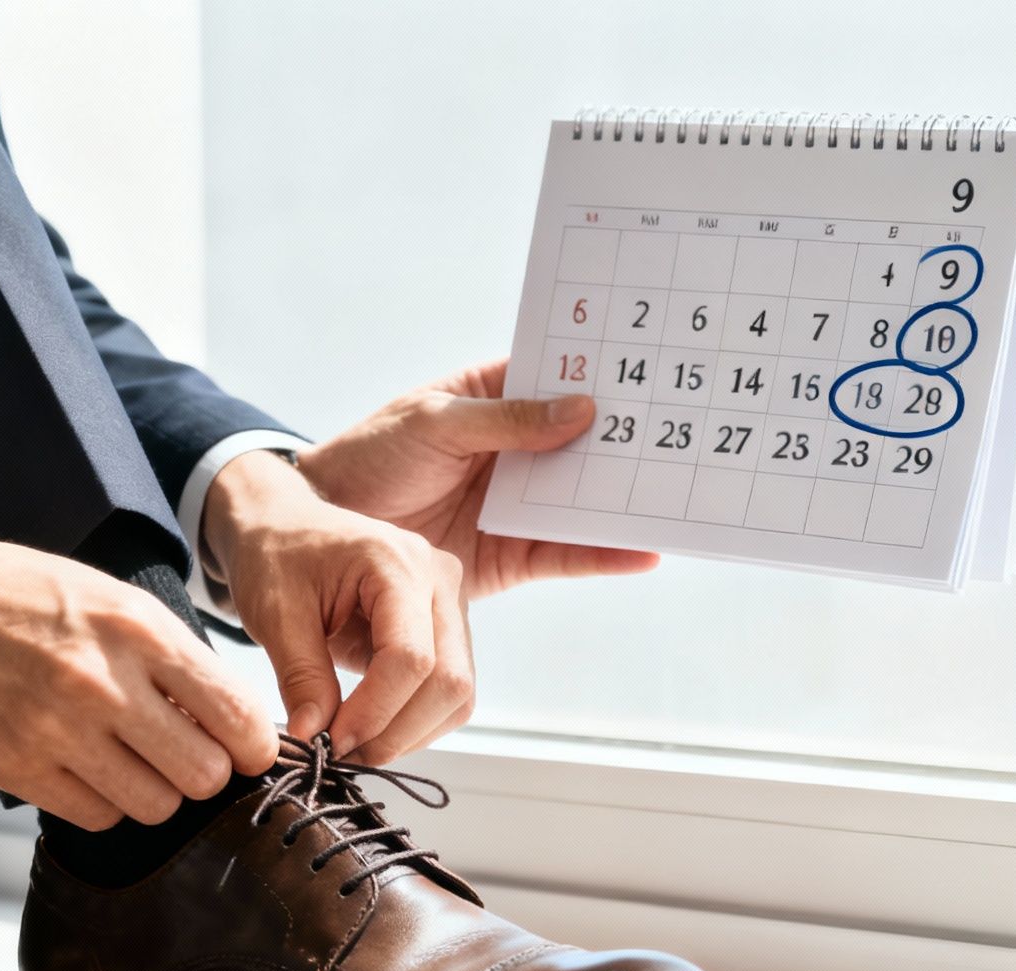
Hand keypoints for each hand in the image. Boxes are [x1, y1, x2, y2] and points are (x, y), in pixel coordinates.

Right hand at [0, 493, 277, 829]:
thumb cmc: (21, 595)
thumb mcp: (111, 599)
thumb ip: (171, 656)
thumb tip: (232, 720)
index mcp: (137, 630)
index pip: (236, 713)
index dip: (255, 744)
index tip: (249, 749)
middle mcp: (102, 683)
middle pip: (204, 774)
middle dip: (206, 772)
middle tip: (186, 754)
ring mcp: (56, 731)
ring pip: (155, 805)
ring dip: (156, 790)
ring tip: (132, 759)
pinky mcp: (17, 768)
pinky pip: (97, 816)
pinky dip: (104, 801)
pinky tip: (87, 767)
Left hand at [203, 452, 470, 763]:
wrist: (284, 527)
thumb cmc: (276, 555)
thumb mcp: (273, 611)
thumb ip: (299, 674)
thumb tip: (315, 734)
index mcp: (397, 562)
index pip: (411, 657)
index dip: (374, 712)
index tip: (329, 742)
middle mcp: (439, 580)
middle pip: (449, 681)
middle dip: (396, 732)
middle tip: (341, 755)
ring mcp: (449, 604)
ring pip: (457, 694)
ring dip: (409, 734)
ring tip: (353, 746)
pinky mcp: (443, 629)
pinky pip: (448, 691)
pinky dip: (414, 722)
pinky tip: (370, 727)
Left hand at [297, 359, 658, 598]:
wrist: (325, 533)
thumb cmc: (370, 457)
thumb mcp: (434, 423)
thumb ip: (507, 420)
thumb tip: (583, 409)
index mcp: (497, 397)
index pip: (562, 377)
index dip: (607, 373)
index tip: (659, 370)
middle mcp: (518, 449)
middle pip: (587, 442)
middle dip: (632, 439)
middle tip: (690, 434)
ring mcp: (519, 503)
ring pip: (584, 499)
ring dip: (626, 497)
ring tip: (680, 494)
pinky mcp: (511, 556)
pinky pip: (565, 554)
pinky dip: (603, 554)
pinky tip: (643, 551)